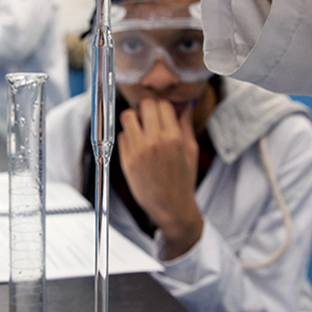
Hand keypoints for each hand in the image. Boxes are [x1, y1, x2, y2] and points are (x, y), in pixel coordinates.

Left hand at [117, 98, 203, 259]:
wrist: (171, 206)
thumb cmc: (182, 180)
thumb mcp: (191, 150)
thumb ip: (185, 124)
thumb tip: (184, 106)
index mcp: (174, 138)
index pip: (162, 104)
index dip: (162, 107)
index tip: (162, 113)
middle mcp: (154, 141)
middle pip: (145, 105)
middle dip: (148, 109)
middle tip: (150, 118)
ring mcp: (138, 150)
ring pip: (127, 116)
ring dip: (134, 118)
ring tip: (140, 127)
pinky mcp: (126, 160)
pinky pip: (121, 135)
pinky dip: (127, 136)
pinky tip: (136, 144)